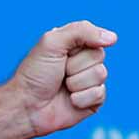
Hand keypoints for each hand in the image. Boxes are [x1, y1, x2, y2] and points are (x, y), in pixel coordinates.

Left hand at [10, 20, 116, 136]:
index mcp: (75, 46)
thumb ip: (81, 31)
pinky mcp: (92, 101)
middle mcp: (84, 62)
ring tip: (62, 87)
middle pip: (99, 56)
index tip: (62, 54)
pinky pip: (99, 94)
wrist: (25, 107)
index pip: (95, 38)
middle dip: (75, 66)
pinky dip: (81, 98)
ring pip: (101, 74)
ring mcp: (89, 81)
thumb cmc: (34, 75)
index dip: (78, 48)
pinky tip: (68, 100)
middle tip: (59, 73)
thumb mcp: (51, 43)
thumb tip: (112, 38)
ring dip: (76, 82)